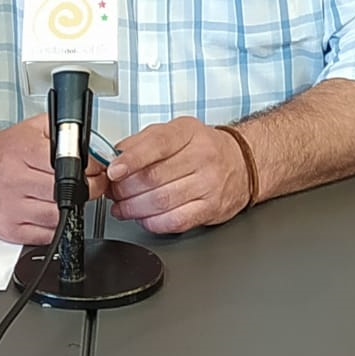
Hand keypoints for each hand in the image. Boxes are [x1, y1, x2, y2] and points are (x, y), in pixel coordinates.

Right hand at [0, 115, 106, 245]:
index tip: (96, 170)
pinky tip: (51, 212)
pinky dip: (54, 226)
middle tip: (91, 185)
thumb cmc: (0, 152)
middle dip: (87, 190)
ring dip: (70, 209)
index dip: (89, 169)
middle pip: (66, 192)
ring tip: (69, 198)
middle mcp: (14, 181)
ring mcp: (10, 208)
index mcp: (22, 153)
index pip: (69, 165)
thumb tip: (89, 140)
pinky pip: (45, 235)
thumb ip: (60, 128)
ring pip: (58, 216)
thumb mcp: (30, 128)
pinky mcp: (8, 230)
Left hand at [106, 117, 251, 233]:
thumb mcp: (175, 132)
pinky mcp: (211, 208)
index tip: (113, 171)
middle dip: (125, 189)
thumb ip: (143, 141)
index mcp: (188, 132)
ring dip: (134, 208)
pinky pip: (175, 221)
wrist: (241, 163)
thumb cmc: (203, 147)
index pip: (157, 144)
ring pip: (161, 202)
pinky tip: (142, 217)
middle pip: (154, 177)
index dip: (131, 159)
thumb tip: (114, 156)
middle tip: (113, 191)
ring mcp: (209, 184)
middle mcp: (202, 156)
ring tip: (122, 206)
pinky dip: (152, 223)